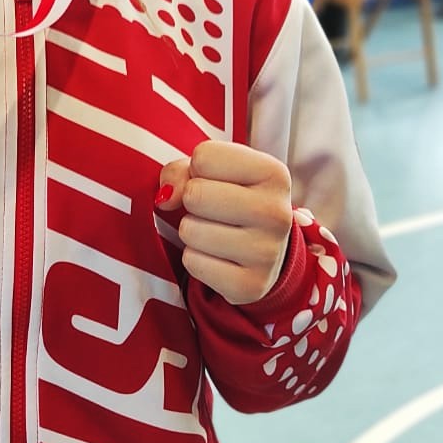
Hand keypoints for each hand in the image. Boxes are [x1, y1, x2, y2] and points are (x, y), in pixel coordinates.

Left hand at [158, 141, 293, 305]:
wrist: (263, 252)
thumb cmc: (231, 199)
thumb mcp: (213, 172)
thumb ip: (180, 170)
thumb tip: (165, 198)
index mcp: (274, 173)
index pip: (204, 156)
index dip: (197, 169)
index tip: (217, 181)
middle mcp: (277, 212)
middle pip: (195, 194)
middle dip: (191, 201)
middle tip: (213, 210)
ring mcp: (267, 253)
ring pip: (190, 231)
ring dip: (192, 231)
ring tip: (216, 232)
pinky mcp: (250, 286)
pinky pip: (193, 263)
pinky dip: (195, 258)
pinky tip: (218, 257)